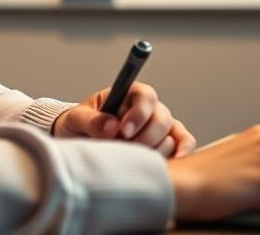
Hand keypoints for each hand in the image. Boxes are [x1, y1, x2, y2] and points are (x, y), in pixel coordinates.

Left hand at [51, 81, 195, 157]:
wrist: (79, 143)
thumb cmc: (78, 126)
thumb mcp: (76, 119)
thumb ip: (90, 120)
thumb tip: (111, 126)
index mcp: (128, 95)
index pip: (145, 96)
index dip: (139, 113)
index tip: (123, 131)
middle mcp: (148, 109)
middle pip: (162, 118)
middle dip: (144, 138)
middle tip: (125, 151)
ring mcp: (159, 127)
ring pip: (172, 136)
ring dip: (154, 152)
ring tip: (132, 161)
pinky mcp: (166, 143)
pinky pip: (184, 144)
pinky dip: (182, 153)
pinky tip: (172, 165)